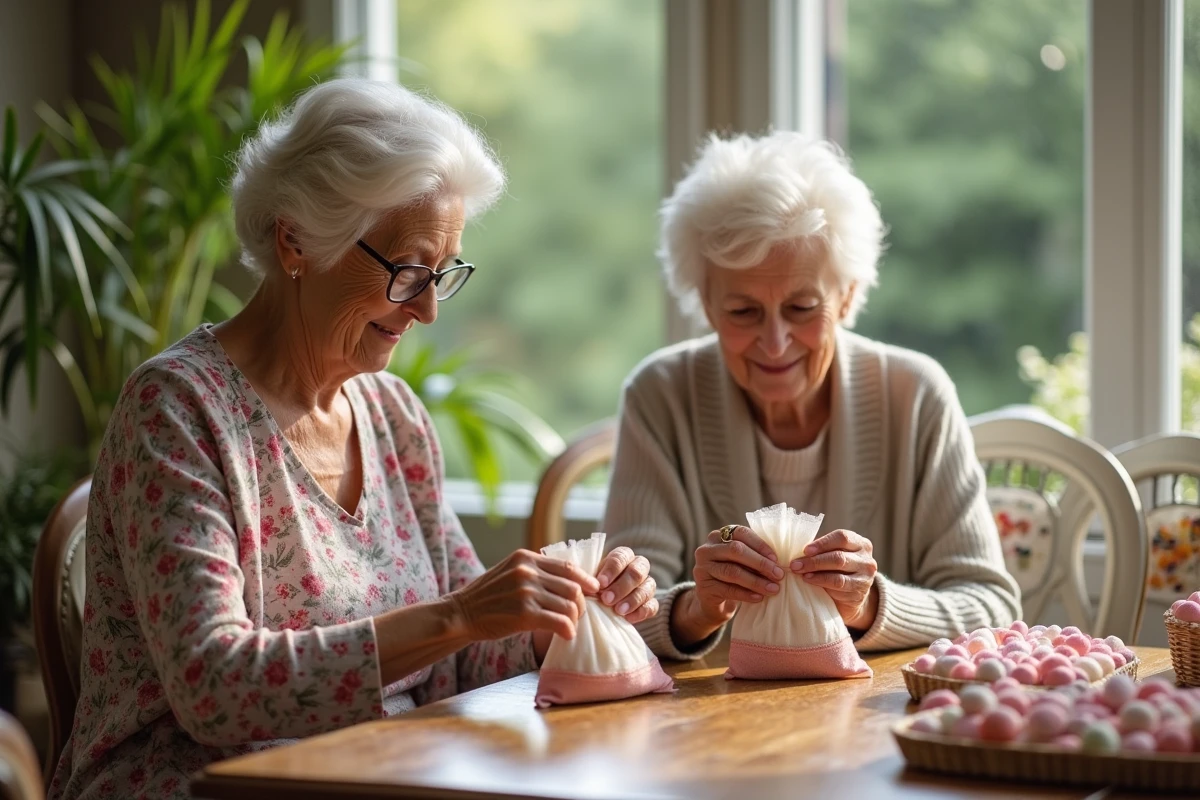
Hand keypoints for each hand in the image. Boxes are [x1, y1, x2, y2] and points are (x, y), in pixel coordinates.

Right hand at [448, 549, 599, 643]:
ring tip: (569, 626)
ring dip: (575, 619)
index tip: (594, 590)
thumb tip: (568, 581)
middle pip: (572, 587)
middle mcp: (527, 571)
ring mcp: (526, 592)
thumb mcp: (510, 572)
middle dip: (581, 603)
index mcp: (525, 558)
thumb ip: (534, 572)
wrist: (461, 614)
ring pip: (569, 605)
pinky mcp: (524, 614)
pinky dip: (568, 630)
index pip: (567, 566)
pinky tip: (567, 635)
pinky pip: (559, 622)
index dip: (585, 580)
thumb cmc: (487, 597)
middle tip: (579, 614)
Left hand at [594, 547, 658, 623]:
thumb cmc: (594, 587)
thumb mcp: (590, 580)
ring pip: (647, 588)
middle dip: (621, 587)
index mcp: (623, 556)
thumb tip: (591, 586)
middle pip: (637, 572)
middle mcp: (639, 567)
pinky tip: (628, 618)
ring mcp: (647, 585)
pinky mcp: (651, 603)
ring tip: (618, 611)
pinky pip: (652, 606)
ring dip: (632, 600)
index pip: (621, 557)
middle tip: (607, 599)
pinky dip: (641, 612)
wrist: (603, 606)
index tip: (601, 583)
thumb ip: (590, 580)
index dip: (612, 570)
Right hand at [692, 525, 782, 626]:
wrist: (712, 601)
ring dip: (756, 581)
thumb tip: (778, 561)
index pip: (741, 533)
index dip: (760, 544)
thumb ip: (753, 555)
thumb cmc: (732, 577)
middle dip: (760, 563)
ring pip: (733, 571)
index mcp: (718, 536)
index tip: (776, 559)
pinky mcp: (703, 587)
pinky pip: (728, 590)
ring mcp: (703, 568)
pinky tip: (759, 597)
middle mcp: (707, 549)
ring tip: (773, 589)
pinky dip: (746, 594)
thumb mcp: (740, 562)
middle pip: (736, 550)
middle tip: (779, 574)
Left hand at [790, 529, 878, 629]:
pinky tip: (809, 581)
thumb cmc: (838, 570)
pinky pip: (838, 587)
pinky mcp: (859, 594)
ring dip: (815, 572)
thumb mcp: (834, 556)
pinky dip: (821, 583)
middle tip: (795, 564)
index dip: (822, 543)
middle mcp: (867, 560)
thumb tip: (798, 550)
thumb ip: (823, 550)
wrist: (852, 597)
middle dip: (814, 560)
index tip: (805, 550)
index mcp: (861, 544)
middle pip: (839, 557)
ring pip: (838, 573)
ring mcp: (865, 578)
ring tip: (800, 573)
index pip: (842, 537)